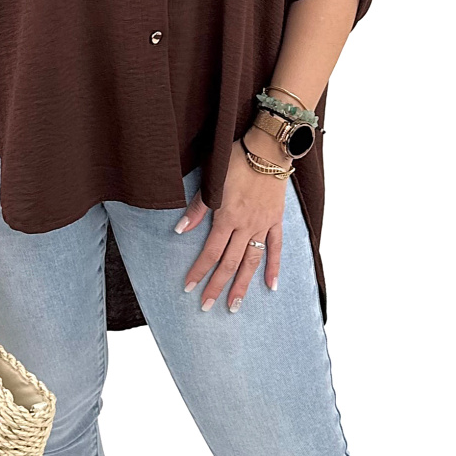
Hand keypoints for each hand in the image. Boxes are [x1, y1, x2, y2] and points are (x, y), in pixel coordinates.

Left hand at [178, 133, 290, 310]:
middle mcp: (245, 226)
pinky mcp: (276, 221)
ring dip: (242, 285)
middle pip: (229, 263)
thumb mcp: (212, 180)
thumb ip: (198, 207)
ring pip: (252, 261)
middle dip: (217, 286)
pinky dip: (274, 267)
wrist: (268, 148)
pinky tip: (271, 286)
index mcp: (227, 216)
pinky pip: (276, 248)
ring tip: (235, 305)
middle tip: (207, 307)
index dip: (199, 270)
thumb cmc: (237, 159)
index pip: (210, 251)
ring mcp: (263, 225)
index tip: (189, 287)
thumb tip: (180, 230)